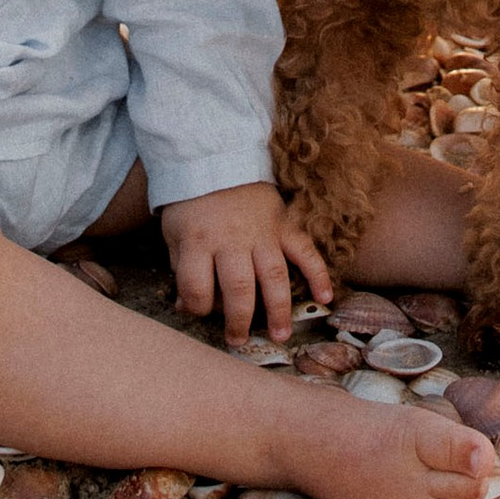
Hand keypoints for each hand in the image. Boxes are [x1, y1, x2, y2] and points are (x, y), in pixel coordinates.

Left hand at [160, 181, 333, 345]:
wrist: (215, 157)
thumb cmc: (190, 203)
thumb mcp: (175, 234)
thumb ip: (182, 269)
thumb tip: (186, 307)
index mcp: (199, 242)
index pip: (196, 287)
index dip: (196, 307)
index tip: (197, 312)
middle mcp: (232, 240)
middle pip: (239, 288)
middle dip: (239, 320)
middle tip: (239, 341)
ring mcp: (262, 232)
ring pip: (273, 275)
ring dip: (278, 309)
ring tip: (280, 335)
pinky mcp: (283, 224)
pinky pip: (304, 250)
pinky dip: (318, 273)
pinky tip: (325, 297)